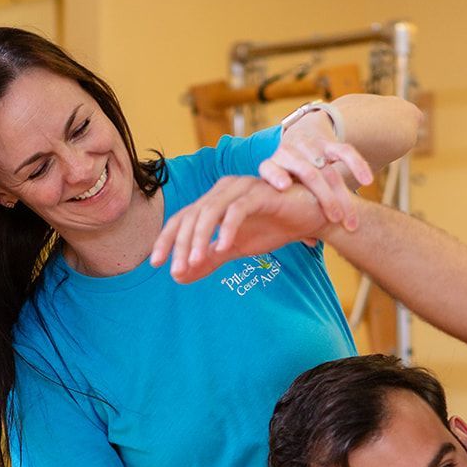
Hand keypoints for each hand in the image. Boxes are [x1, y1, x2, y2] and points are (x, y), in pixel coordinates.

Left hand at [149, 176, 331, 283]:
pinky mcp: (260, 194)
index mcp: (213, 202)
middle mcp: (222, 191)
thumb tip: (180, 277)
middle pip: (192, 216)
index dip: (167, 240)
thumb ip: (208, 260)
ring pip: (210, 212)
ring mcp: (240, 189)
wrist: (310, 218)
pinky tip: (222, 247)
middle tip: (176, 270)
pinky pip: (238, 210)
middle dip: (180, 244)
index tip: (156, 264)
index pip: (182, 219)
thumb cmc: (272, 227)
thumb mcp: (235, 249)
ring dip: (199, 239)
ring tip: (194, 262)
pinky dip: (228, 229)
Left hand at [258, 130, 373, 231]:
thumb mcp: (282, 194)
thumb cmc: (290, 179)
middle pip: (307, 173)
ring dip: (341, 194)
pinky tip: (368, 181)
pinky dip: (357, 165)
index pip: (269, 168)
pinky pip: (344, 151)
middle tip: (336, 220)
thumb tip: (311, 240)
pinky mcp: (329, 142)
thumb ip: (290, 216)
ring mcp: (310, 146)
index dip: (275, 176)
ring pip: (328, 169)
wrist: (301, 140)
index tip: (284, 186)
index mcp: (271, 166)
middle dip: (324, 198)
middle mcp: (289, 153)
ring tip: (351, 218)